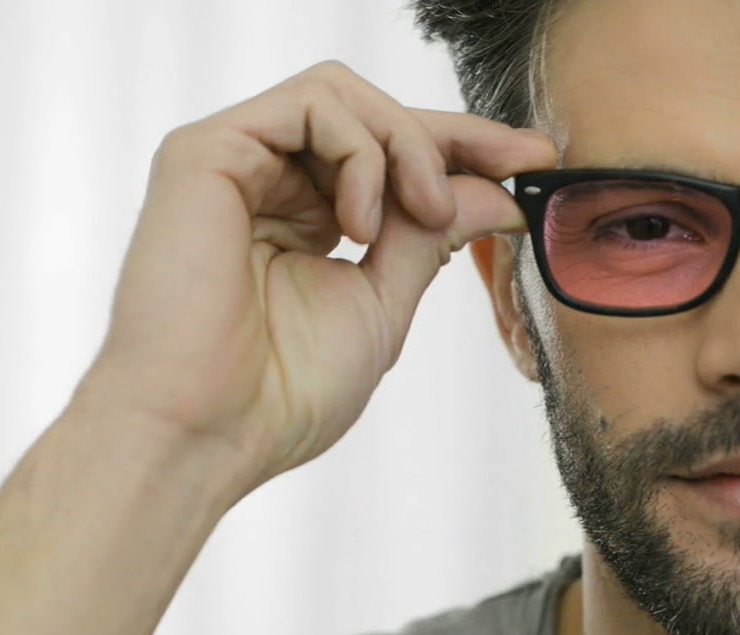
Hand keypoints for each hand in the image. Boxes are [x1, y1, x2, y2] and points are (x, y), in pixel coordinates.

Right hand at [74, 61, 555, 506]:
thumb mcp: (382, 304)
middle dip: (454, 136)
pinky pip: (310, 105)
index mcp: (302, 220)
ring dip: (408, 146)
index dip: (461, 150)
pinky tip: (363, 224)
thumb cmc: (284, 392)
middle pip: (371, 114)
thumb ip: (429, 236)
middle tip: (515, 168)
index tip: (533, 161)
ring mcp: (234, 163)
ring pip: (344, 96)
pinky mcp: (205, 152)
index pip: (387, 158)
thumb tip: (496, 190)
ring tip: (425, 215)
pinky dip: (360, 151)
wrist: (208, 433)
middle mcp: (266, 183)